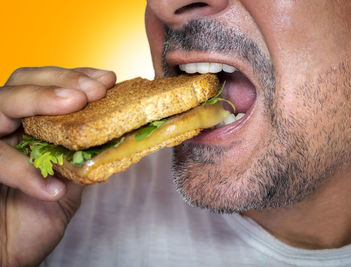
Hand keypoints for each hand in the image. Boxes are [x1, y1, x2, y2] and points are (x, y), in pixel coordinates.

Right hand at [0, 67, 115, 265]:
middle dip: (59, 81)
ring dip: (38, 99)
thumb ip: (85, 157)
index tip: (106, 79)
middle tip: (92, 90)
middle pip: (19, 83)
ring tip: (74, 104)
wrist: (10, 253)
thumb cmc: (37, 217)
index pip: (46, 85)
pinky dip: (23, 170)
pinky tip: (53, 188)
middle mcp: (6, 128)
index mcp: (29, 127)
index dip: (74, 77)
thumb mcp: (71, 183)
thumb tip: (121, 135)